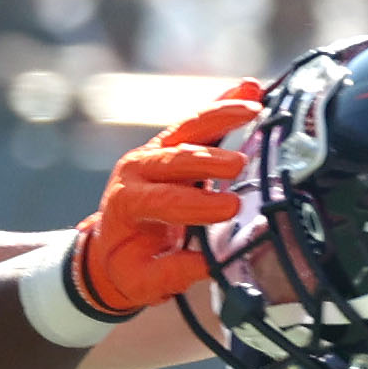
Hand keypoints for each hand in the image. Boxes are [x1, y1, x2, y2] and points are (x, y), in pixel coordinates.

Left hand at [74, 79, 263, 313]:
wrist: (111, 247)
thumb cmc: (128, 265)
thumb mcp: (141, 280)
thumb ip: (171, 273)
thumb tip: (209, 265)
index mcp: (126, 202)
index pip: (162, 200)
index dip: (196, 204)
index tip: (229, 209)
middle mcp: (137, 169)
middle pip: (175, 157)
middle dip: (209, 159)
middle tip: (240, 165)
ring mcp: (154, 152)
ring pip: (188, 127)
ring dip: (222, 115)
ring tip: (255, 107)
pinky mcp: (172, 143)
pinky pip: (199, 121)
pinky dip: (224, 104)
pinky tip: (250, 87)